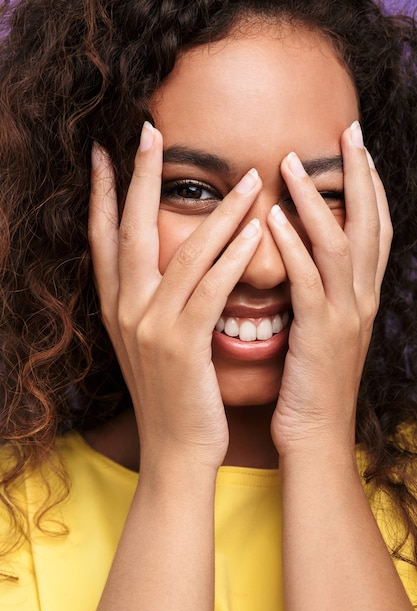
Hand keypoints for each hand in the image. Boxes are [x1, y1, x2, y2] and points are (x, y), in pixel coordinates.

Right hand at [88, 123, 262, 471]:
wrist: (174, 448)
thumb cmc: (170, 392)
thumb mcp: (147, 342)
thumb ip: (147, 300)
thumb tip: (161, 261)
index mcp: (115, 308)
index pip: (102, 238)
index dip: (103, 193)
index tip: (106, 153)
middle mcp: (125, 311)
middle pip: (131, 230)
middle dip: (140, 178)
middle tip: (149, 132)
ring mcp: (151, 328)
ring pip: (184, 254)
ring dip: (219, 212)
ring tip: (249, 179)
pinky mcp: (182, 346)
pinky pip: (211, 290)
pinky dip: (234, 258)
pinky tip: (256, 232)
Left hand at [267, 122, 391, 457]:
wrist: (315, 435)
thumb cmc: (310, 381)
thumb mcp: (322, 329)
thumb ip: (319, 291)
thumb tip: (303, 256)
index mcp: (362, 296)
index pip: (374, 228)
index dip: (369, 185)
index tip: (355, 147)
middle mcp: (362, 298)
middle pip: (369, 223)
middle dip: (360, 175)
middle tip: (347, 131)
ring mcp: (345, 315)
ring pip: (340, 243)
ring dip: (318, 200)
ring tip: (294, 163)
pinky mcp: (319, 333)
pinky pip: (309, 280)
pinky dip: (294, 245)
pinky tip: (275, 216)